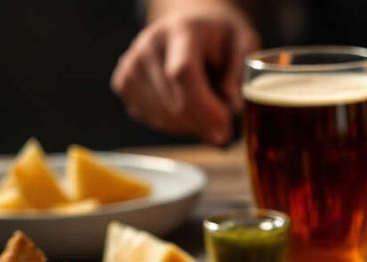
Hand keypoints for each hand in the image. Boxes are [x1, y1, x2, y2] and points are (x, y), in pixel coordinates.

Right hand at [111, 6, 259, 144]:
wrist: (189, 28)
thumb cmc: (220, 39)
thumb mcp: (243, 43)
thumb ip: (241, 72)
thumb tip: (233, 105)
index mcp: (181, 31)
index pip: (182, 73)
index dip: (204, 107)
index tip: (226, 126)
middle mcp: (149, 45)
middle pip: (172, 102)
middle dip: (204, 125)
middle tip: (225, 129)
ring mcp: (131, 65)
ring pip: (162, 117)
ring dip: (191, 127)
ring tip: (207, 109)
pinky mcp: (123, 83)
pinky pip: (151, 120)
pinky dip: (175, 126)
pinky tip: (187, 109)